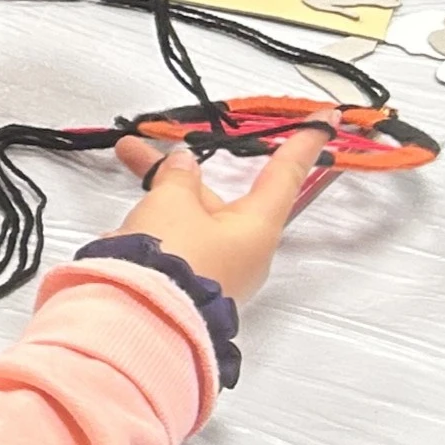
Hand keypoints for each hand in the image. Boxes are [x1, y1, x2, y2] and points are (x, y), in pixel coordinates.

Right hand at [106, 120, 330, 303]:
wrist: (138, 327)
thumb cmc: (170, 257)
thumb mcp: (169, 203)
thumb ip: (176, 177)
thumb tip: (182, 165)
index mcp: (256, 226)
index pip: (286, 173)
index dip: (303, 141)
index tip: (328, 117)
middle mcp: (245, 252)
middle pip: (215, 200)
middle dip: (173, 177)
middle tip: (133, 151)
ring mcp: (219, 275)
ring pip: (188, 224)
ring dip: (153, 207)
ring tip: (116, 209)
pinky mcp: (192, 292)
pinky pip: (174, 252)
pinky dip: (149, 238)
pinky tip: (118, 243)